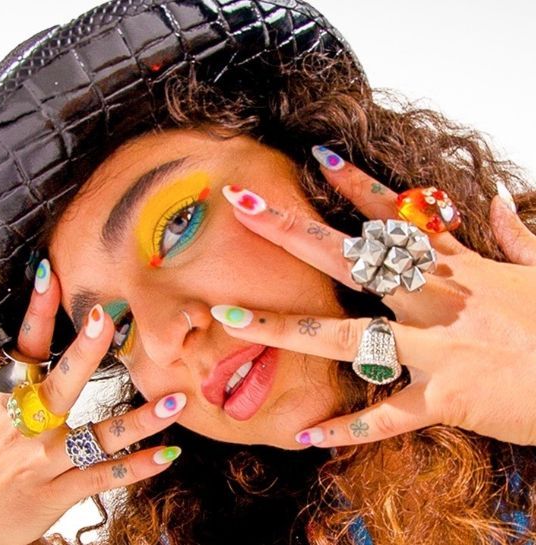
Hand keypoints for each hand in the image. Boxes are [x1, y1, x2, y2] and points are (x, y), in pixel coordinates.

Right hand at [0, 262, 185, 544]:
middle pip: (58, 385)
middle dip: (82, 353)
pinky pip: (105, 477)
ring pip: (97, 436)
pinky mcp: (59, 492)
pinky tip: (168, 454)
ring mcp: (44, 461)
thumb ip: (19, 382)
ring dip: (139, 420)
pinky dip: (138, 466)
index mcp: (8, 402)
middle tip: (105, 319)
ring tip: (176, 402)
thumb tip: (37, 337)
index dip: (35, 313)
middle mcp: (25, 428)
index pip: (23, 350)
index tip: (48, 274)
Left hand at [213, 150, 535, 446]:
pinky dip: (347, 428)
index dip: (357, 184)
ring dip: (285, 327)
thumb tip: (502, 201)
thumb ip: (515, 235)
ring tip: (228, 317)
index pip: (399, 215)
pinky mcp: (446, 398)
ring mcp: (437, 349)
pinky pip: (386, 416)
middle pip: (352, 257)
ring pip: (348, 336)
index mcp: (456, 267)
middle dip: (293, 230)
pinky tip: (303, 435)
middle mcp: (435, 299)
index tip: (317, 157)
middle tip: (242, 203)